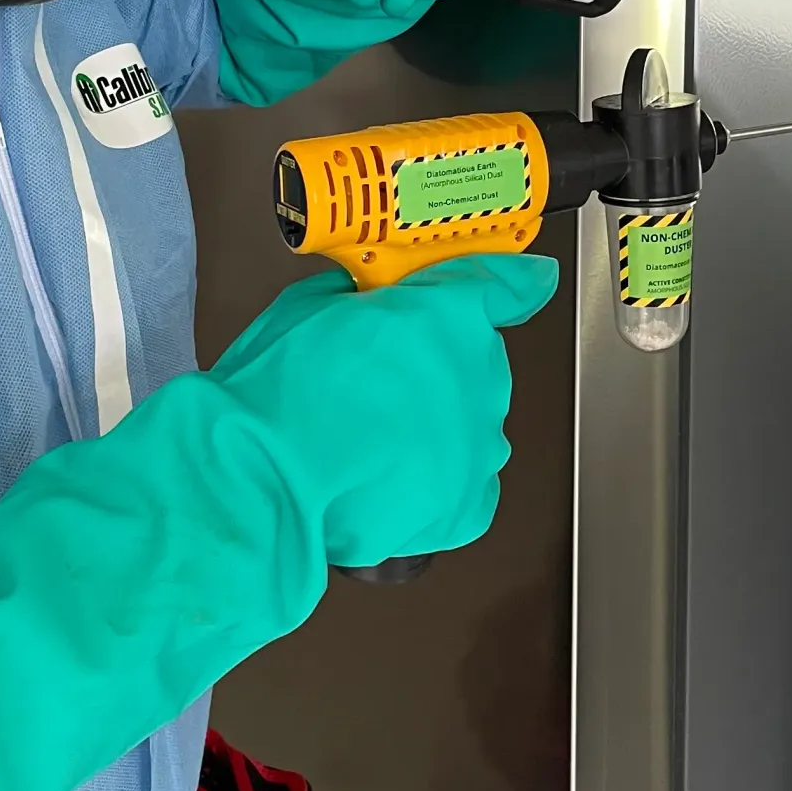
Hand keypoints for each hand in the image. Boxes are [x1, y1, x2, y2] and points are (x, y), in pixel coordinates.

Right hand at [209, 253, 558, 568]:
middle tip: (377, 387)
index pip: (507, 287)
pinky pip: (466, 490)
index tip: (525, 284)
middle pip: (475, 366)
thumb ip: (366, 297)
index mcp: (450, 315)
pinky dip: (437, 488)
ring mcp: (480, 445)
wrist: (265, 472)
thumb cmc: (282, 385)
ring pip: (471, 430)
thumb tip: (367, 304)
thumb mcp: (315, 304)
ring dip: (436, 432)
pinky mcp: (467, 507)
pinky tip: (392, 484)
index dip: (512, 285)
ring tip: (373, 446)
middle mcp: (480, 377)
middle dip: (436, 372)